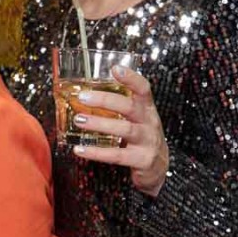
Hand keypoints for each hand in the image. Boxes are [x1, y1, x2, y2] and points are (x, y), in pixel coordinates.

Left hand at [70, 65, 170, 196]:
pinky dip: (96, 153)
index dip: (131, 78)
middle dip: (106, 100)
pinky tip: (80, 149)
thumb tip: (86, 93)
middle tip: (82, 97)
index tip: (115, 68)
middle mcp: (149, 123)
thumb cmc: (141, 138)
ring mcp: (148, 142)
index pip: (144, 89)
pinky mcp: (142, 160)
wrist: (159, 168)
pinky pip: (117, 155)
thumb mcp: (137, 119)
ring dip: (99, 124)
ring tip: (78, 120)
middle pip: (130, 107)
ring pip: (124, 129)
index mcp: (147, 109)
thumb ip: (119, 107)